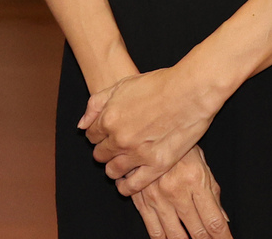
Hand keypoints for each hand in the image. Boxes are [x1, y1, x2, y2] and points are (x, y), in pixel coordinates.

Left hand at [81, 67, 222, 194]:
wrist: (189, 92)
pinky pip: (133, 185)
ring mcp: (137, 154)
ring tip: (120, 165)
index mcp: (108, 118)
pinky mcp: (157, 165)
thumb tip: (82, 125)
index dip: (98, 136)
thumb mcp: (120, 86)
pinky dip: (126, 187)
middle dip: (104, 152)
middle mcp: (119, 138)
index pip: (91, 136)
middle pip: (100, 154)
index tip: (105, 136)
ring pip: (113, 171)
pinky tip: (126, 184)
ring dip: (113, 169)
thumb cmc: (156, 85)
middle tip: (115, 149)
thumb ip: (96, 104)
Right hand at [132, 146, 228, 238]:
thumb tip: (222, 218)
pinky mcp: (140, 200)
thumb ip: (213, 193)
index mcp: (195, 180)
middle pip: (197, 232)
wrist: (143, 130)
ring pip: (175, 235)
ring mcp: (156, 197)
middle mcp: (175, 191)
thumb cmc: (176, 146)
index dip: (224, 237)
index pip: (214, 220)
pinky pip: (153, 229)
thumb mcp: (201, 164)